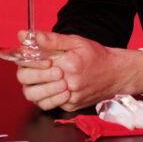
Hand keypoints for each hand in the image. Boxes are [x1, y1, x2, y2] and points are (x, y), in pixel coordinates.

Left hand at [13, 30, 142, 111]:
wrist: (116, 73)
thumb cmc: (96, 56)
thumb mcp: (75, 41)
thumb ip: (50, 39)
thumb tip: (26, 35)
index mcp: (68, 64)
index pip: (33, 64)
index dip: (26, 60)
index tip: (28, 54)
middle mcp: (69, 83)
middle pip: (30, 85)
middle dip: (28, 74)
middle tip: (35, 67)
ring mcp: (70, 98)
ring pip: (37, 99)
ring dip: (34, 88)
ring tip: (42, 77)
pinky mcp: (71, 107)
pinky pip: (49, 105)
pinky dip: (46, 96)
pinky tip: (52, 85)